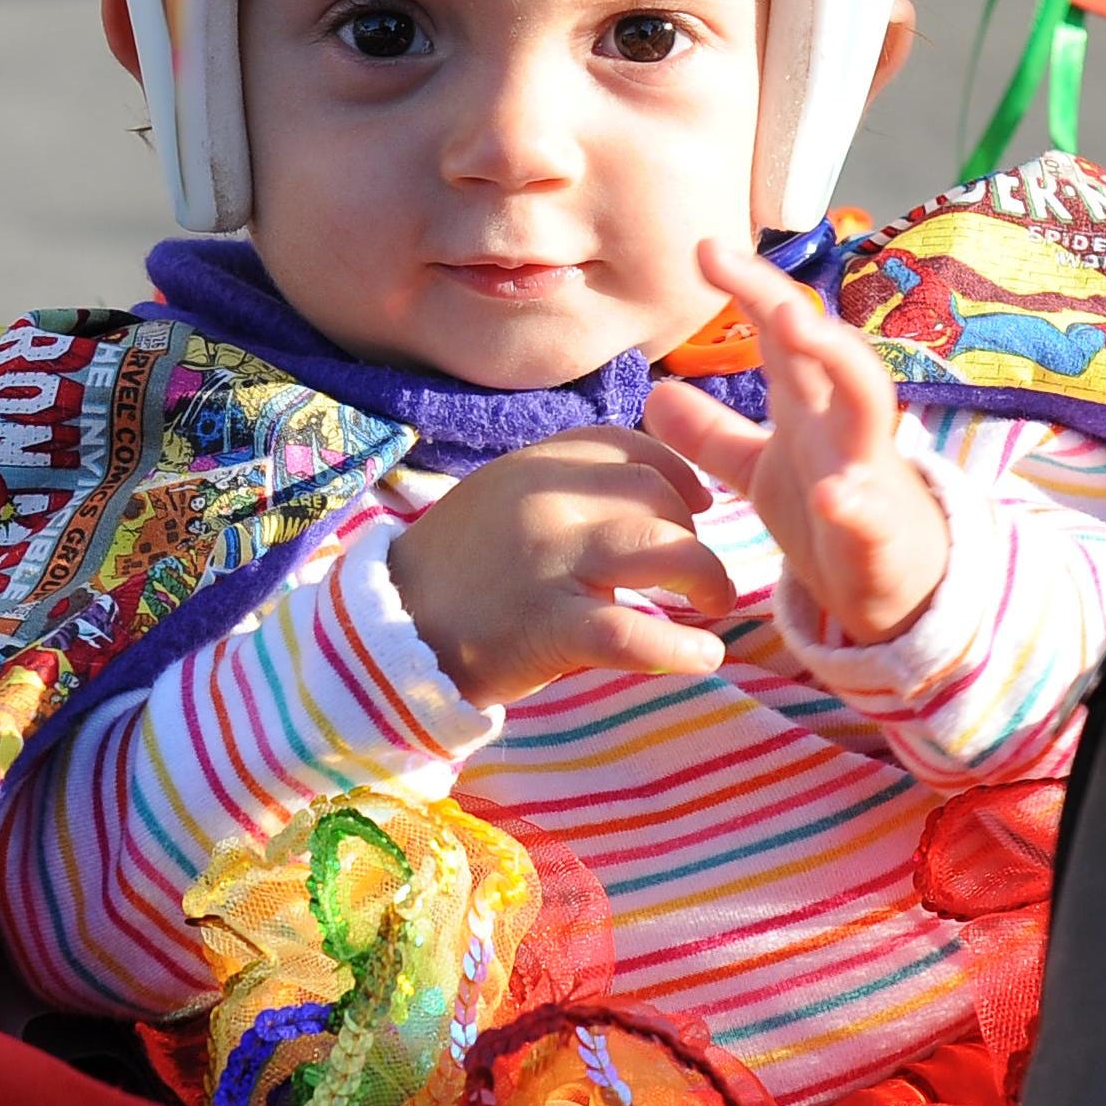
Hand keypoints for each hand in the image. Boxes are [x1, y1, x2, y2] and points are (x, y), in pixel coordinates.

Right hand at [385, 428, 739, 706]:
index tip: (698, 506)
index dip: (678, 474)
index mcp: (535, 463)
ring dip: (707, 577)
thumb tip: (651, 488)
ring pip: (664, 549)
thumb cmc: (459, 570)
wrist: (390, 631)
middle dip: (692, 534)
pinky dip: (680, 649)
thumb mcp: (504, 498)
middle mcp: (547, 501)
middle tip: (698, 573)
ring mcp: (549, 561)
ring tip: (714, 606)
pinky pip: (634, 633)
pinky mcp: (547, 625)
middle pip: (659, 496)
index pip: (629, 447)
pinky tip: (701, 658)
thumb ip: (566, 486)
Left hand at [648, 238, 948, 645]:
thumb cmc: (833, 519)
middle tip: (738, 265)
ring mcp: (868, 472)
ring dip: (836, 358)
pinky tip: (833, 495)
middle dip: (788, 303)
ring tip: (797, 324)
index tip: (704, 248)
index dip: (748, 288)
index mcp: (811, 407)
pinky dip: (855, 502)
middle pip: (824, 346)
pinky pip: (871, 512)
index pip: (780, 334)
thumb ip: (713, 436)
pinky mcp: (881, 532)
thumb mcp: (762, 473)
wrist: (897, 592)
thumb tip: (655, 393)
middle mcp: (843, 424)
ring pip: (868, 402)